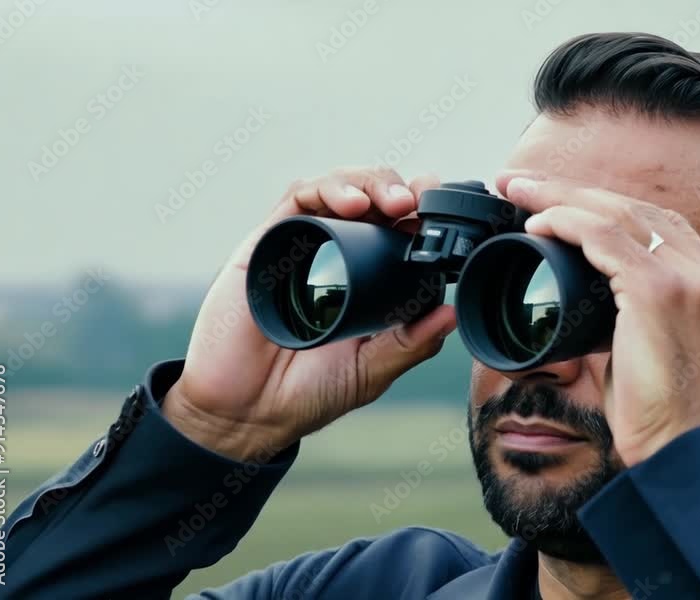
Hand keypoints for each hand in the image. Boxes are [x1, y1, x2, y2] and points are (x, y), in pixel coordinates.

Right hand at [163, 168, 456, 460]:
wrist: (246, 410)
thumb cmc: (306, 392)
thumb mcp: (371, 371)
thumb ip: (410, 344)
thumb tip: (452, 314)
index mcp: (367, 277)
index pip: (400, 229)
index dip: (424, 213)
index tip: (446, 217)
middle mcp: (337, 253)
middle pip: (375, 198)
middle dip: (403, 188)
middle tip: (420, 202)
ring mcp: (302, 243)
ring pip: (341, 187)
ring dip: (372, 182)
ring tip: (393, 202)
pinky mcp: (268, 240)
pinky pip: (299, 197)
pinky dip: (328, 189)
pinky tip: (350, 205)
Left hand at [498, 173, 699, 465]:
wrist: (692, 463)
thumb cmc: (672, 426)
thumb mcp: (666, 362)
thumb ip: (641, 326)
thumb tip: (596, 312)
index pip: (665, 229)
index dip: (612, 210)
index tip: (567, 205)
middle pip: (642, 212)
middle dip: (579, 192)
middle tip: (528, 184)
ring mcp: (696, 281)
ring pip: (620, 214)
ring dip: (562, 197)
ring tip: (518, 189)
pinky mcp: (664, 293)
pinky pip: (606, 239)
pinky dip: (567, 223)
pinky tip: (538, 222)